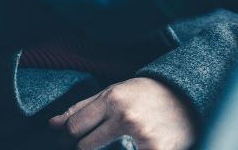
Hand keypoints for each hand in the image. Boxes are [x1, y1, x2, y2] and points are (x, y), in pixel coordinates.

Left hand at [48, 77, 195, 149]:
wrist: (185, 98)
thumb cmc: (144, 95)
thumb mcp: (112, 92)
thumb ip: (82, 109)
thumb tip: (52, 124)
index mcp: (112, 98)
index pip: (75, 125)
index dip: (67, 137)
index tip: (67, 141)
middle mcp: (125, 115)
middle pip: (85, 146)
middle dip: (83, 149)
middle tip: (87, 145)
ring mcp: (142, 135)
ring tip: (116, 142)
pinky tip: (131, 145)